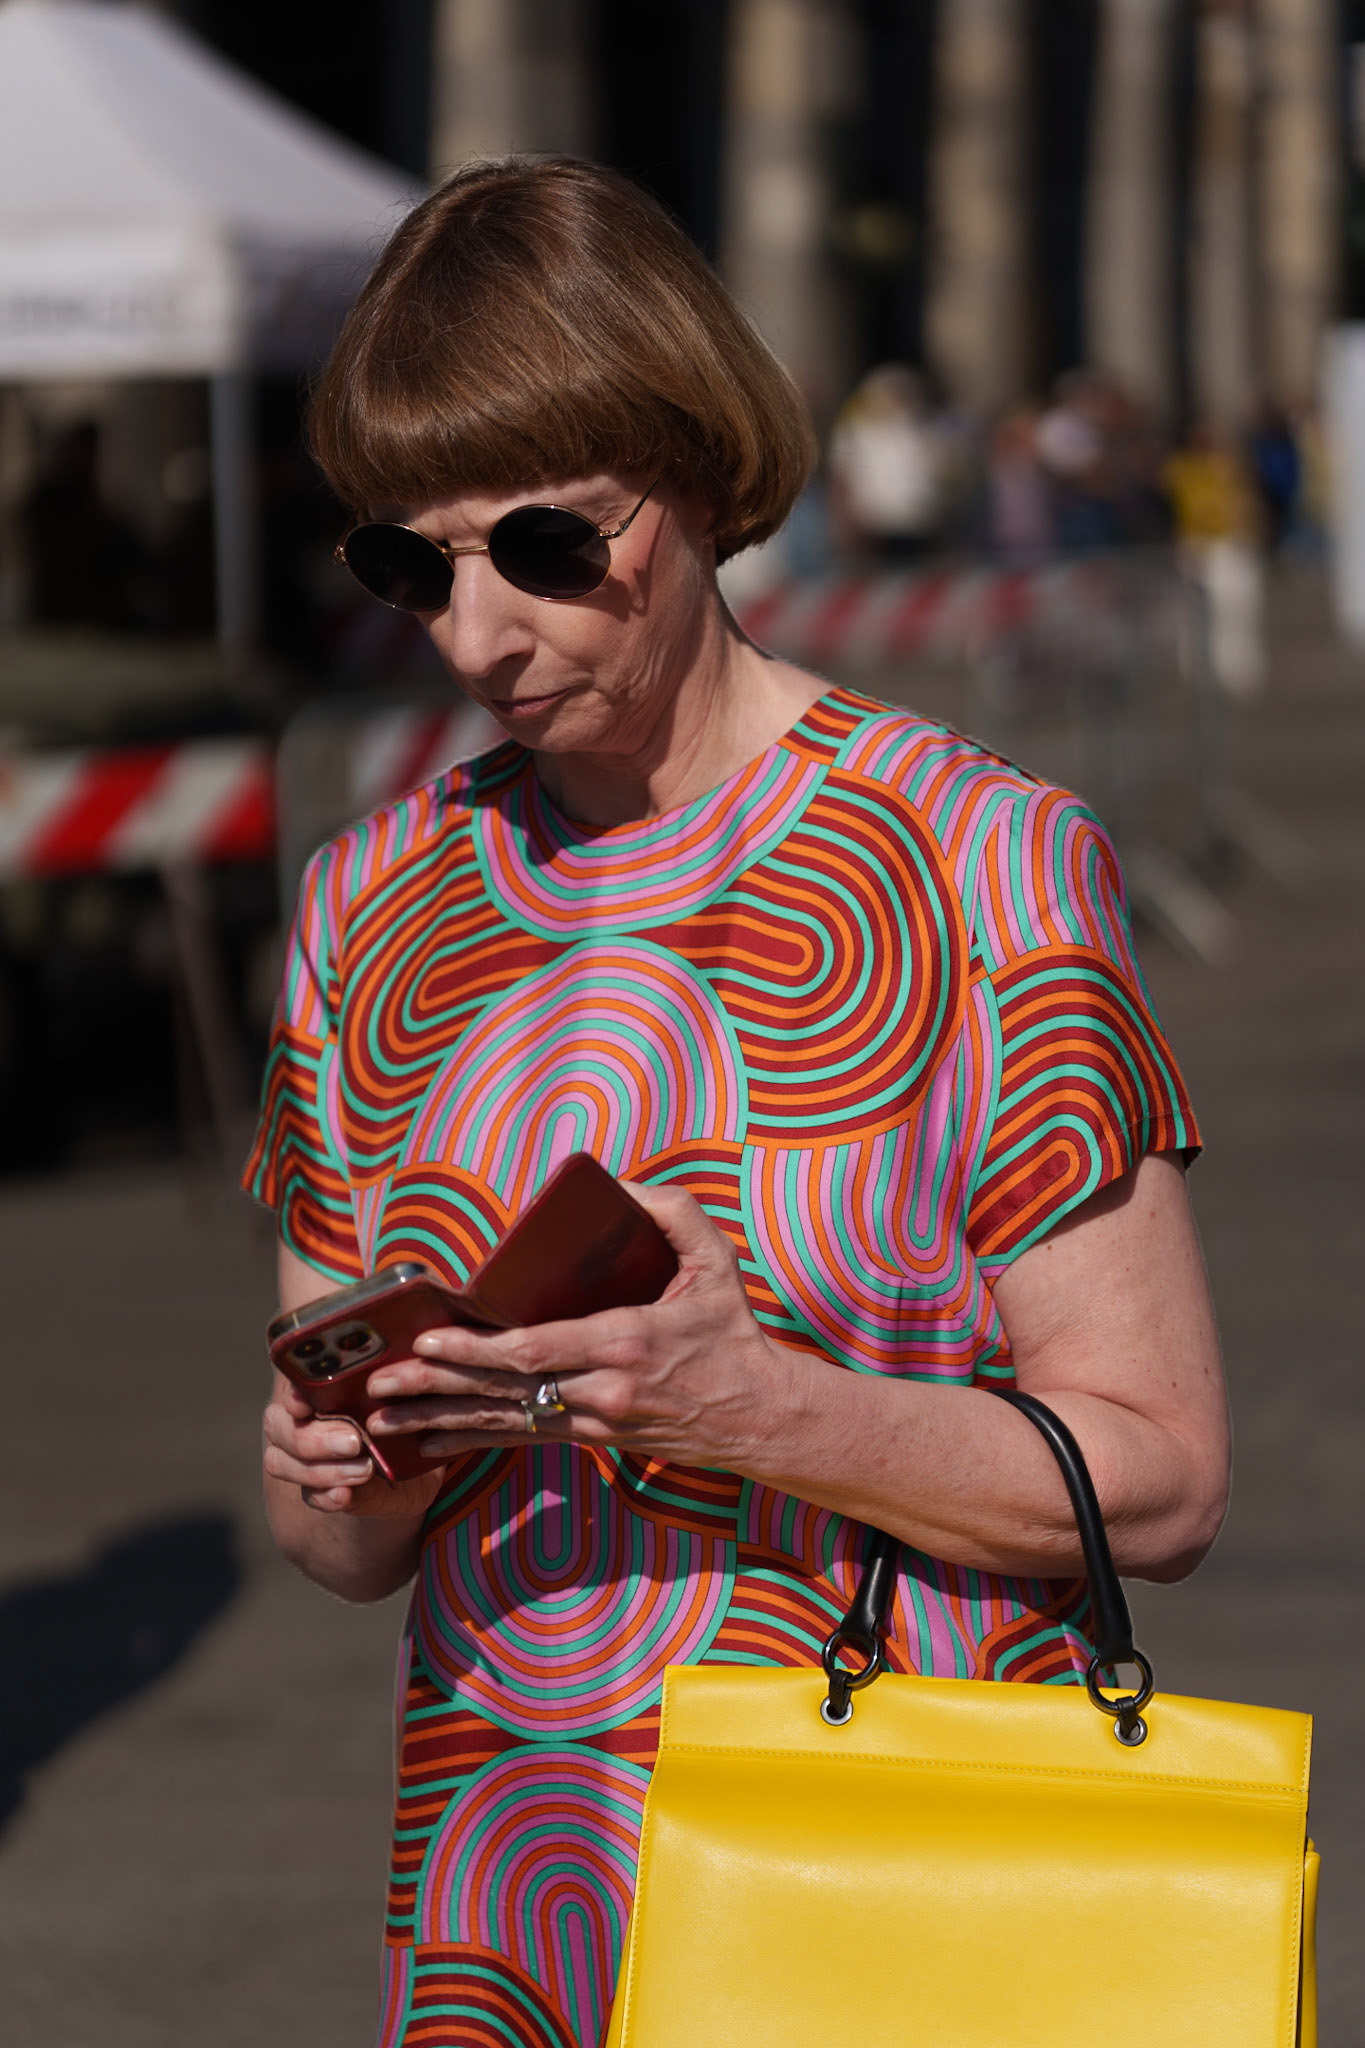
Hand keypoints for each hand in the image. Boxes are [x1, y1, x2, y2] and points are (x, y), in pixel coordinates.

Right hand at [262, 1374, 447, 1517]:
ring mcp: (300, 1457)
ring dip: (323, 1469)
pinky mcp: (317, 1490)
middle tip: (354, 1441)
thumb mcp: (402, 1391)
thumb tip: (388, 1367)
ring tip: (365, 1469)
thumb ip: (387, 1380)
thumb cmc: (406, 1409)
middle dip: (315, 1437)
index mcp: (314, 1384)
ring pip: (282, 1463)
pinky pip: (308, 1495)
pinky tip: (344, 1495)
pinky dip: (324, 1496)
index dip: (291, 1393)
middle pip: (279, 1427)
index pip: (289, 1383)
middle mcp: (298, 1418)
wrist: (420, 1462)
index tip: (305, 1403)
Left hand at [362, 1184, 810, 1471]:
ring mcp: (592, 1424)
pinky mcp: (590, 1442)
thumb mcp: (716, 1261)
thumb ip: (674, 1212)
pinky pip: (519, 1439)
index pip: (535, 1350)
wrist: (759, 1416)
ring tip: (382, 1420)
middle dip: (437, 1385)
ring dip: (439, 1418)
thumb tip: (624, 1183)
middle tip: (380, 1383)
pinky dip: (467, 1440)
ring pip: (502, 1422)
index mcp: (624, 1343)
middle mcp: (600, 1392)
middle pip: (504, 1391)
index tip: (430, 1336)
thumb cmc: (732, 1333)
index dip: (477, 1348)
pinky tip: (424, 1444)